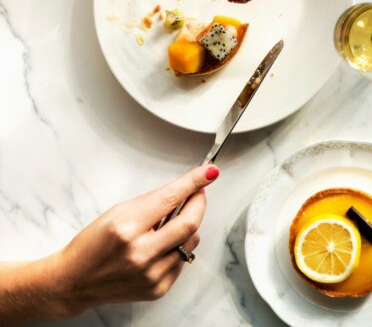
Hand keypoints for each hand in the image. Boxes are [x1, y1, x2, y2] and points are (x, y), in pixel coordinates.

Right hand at [0, 164, 218, 321]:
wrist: (74, 281)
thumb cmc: (93, 244)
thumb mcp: (117, 212)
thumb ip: (153, 201)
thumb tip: (185, 189)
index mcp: (126, 228)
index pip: (170, 199)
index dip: (194, 182)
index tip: (210, 171)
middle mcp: (140, 254)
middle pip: (190, 223)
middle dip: (199, 203)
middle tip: (198, 193)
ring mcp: (150, 274)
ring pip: (191, 241)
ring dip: (188, 227)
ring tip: (168, 225)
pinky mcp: (157, 288)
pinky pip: (182, 260)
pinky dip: (178, 248)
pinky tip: (161, 246)